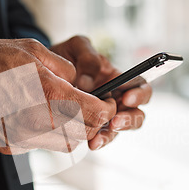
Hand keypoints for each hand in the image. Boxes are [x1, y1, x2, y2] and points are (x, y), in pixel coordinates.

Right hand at [0, 39, 115, 154]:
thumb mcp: (32, 51)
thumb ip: (63, 69)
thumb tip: (77, 83)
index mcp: (46, 95)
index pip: (95, 114)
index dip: (107, 109)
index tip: (108, 103)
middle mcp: (36, 123)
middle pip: (83, 133)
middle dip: (92, 122)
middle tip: (90, 107)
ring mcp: (21, 139)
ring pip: (63, 143)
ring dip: (71, 130)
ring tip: (64, 110)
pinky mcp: (8, 148)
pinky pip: (39, 145)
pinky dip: (47, 133)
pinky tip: (36, 115)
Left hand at [50, 35, 151, 149]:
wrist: (47, 69)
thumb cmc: (68, 55)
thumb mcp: (78, 47)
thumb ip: (88, 57)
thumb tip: (88, 79)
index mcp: (120, 78)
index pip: (141, 87)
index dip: (140, 94)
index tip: (127, 98)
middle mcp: (117, 98)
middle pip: (136, 113)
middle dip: (129, 120)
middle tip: (115, 121)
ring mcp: (105, 114)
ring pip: (118, 129)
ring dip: (111, 135)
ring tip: (99, 138)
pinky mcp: (91, 125)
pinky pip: (101, 136)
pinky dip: (98, 141)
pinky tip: (91, 142)